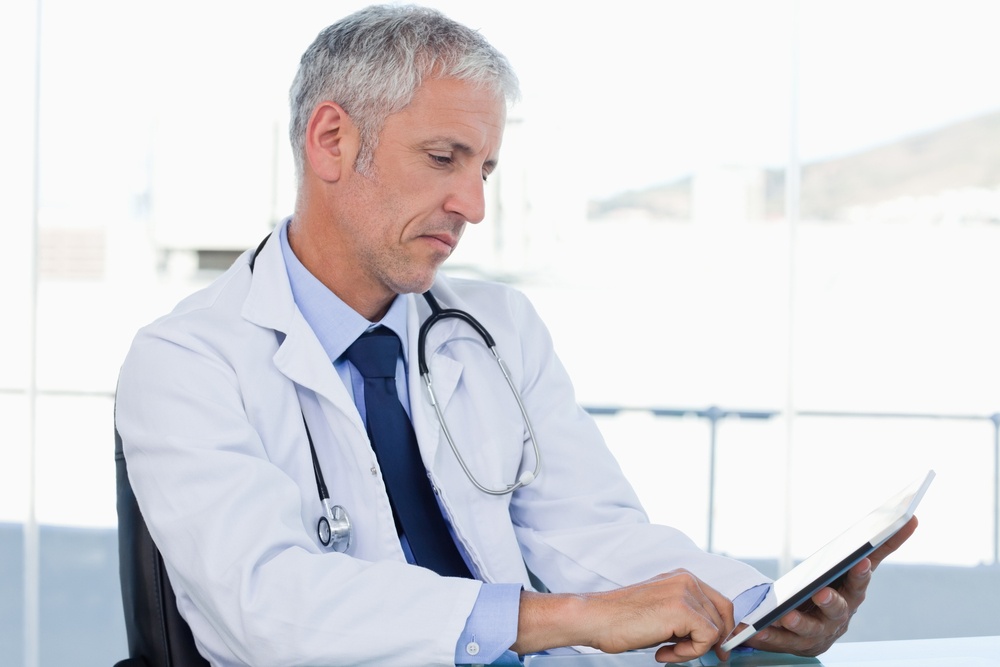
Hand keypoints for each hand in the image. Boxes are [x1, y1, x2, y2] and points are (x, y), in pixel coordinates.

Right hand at [513, 569, 735, 662]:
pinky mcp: (682, 609)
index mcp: (682, 578)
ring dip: (693, 649)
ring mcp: (685, 592)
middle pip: (724, 614)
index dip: (724, 628)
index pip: (720, 602)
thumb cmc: (621, 619)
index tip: (720, 648)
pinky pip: (706, 638)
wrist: (597, 618)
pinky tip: (663, 651)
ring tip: (666, 651)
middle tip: (700, 655)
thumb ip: (687, 618)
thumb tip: (713, 638)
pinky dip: (689, 653)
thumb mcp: (662, 613)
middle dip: (716, 641)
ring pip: (715, 630)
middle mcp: (687, 580)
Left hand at [745, 515, 917, 656]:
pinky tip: (757, 630)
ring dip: (799, 622)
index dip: (861, 574)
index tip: (861, 562)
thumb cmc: (838, 591)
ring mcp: (817, 632)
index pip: (859, 584)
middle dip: (831, 601)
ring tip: (786, 615)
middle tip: (821, 592)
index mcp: (852, 596)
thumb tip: (910, 517)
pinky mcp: (794, 643)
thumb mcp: (854, 570)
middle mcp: (838, 617)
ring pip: (809, 629)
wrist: (817, 631)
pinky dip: (770, 636)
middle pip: (837, 609)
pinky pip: (781, 641)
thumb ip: (881, 547)